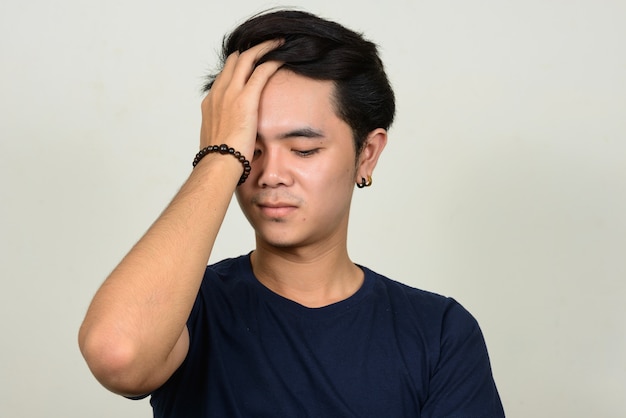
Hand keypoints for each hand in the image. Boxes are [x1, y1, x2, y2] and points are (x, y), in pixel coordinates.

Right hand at [199, 39, 283, 158]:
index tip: (249, 64)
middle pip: (233, 61)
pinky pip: (261, 71)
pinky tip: (282, 55)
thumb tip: (235, 140)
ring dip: (262, 48)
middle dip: (249, 51)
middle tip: (265, 47)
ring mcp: (231, 94)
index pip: (224, 77)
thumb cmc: (219, 161)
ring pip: (247, 58)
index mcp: (211, 104)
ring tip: (276, 43)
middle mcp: (218, 94)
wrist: (217, 165)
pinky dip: (272, 59)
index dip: (237, 67)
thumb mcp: (219, 141)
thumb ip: (227, 133)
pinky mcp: (246, 99)